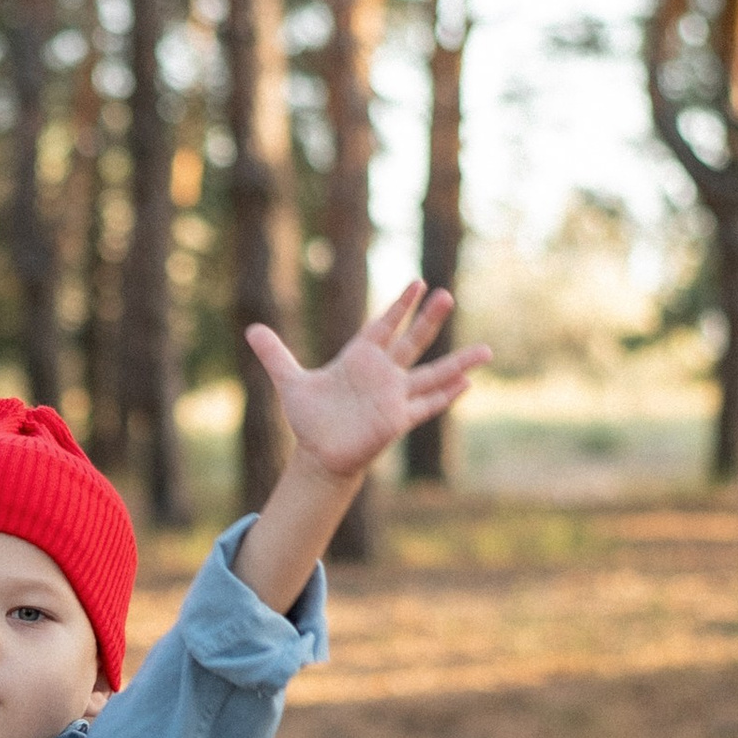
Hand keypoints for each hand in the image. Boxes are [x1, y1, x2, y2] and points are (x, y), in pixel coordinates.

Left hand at [244, 281, 489, 482]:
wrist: (319, 454)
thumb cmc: (310, 418)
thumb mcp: (290, 382)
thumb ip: (275, 355)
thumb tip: (250, 329)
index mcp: (360, 359)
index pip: (384, 326)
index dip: (399, 306)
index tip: (416, 283)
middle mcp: (383, 375)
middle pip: (411, 342)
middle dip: (427, 321)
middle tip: (447, 296)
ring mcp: (394, 397)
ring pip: (431, 375)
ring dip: (457, 363)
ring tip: (487, 351)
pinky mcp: (397, 420)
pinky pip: (427, 405)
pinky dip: (446, 396)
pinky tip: (468, 384)